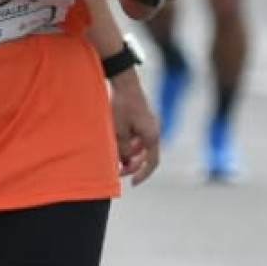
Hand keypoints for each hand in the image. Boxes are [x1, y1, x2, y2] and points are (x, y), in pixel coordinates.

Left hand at [110, 72, 158, 186]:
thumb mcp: (119, 131)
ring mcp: (148, 126)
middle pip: (145, 156)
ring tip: (113, 155)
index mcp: (152, 136)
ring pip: (139, 148)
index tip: (132, 183)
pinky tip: (116, 143)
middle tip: (117, 171)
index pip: (152, 162)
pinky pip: (136, 138)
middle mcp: (153, 132)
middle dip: (131, 165)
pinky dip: (127, 144)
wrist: (124, 83)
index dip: (143, 174)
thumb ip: (123, 149)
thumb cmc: (122, 106)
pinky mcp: (141, 121)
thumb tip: (125, 160)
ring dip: (128, 154)